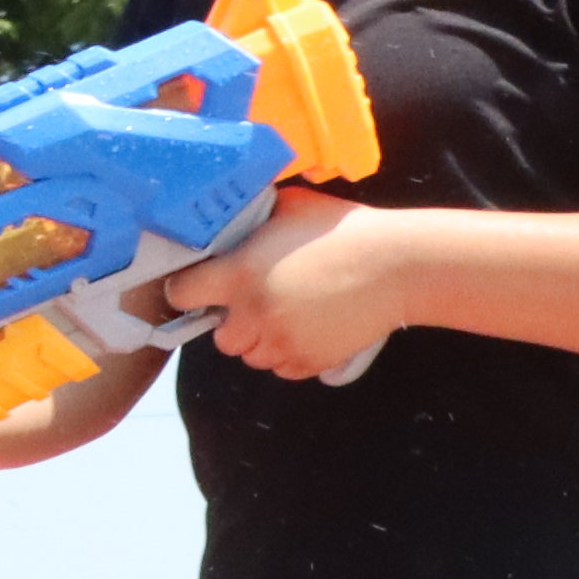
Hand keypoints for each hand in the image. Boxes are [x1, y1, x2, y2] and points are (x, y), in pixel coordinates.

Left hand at [151, 189, 403, 382]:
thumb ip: (253, 221)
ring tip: (282, 316)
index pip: (184, 294)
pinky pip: (282, 369)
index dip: (187, 289)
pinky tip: (303, 330)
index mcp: (239, 276)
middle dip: (231, 321)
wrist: (394, 266)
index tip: (198, 285)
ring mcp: (282, 344)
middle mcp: (253, 316)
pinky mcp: (309, 362)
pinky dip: (286, 355)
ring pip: (251, 357)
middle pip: (220, 338)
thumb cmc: (341, 229)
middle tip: (252, 302)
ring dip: (258, 340)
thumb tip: (234, 223)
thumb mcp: (289, 208)